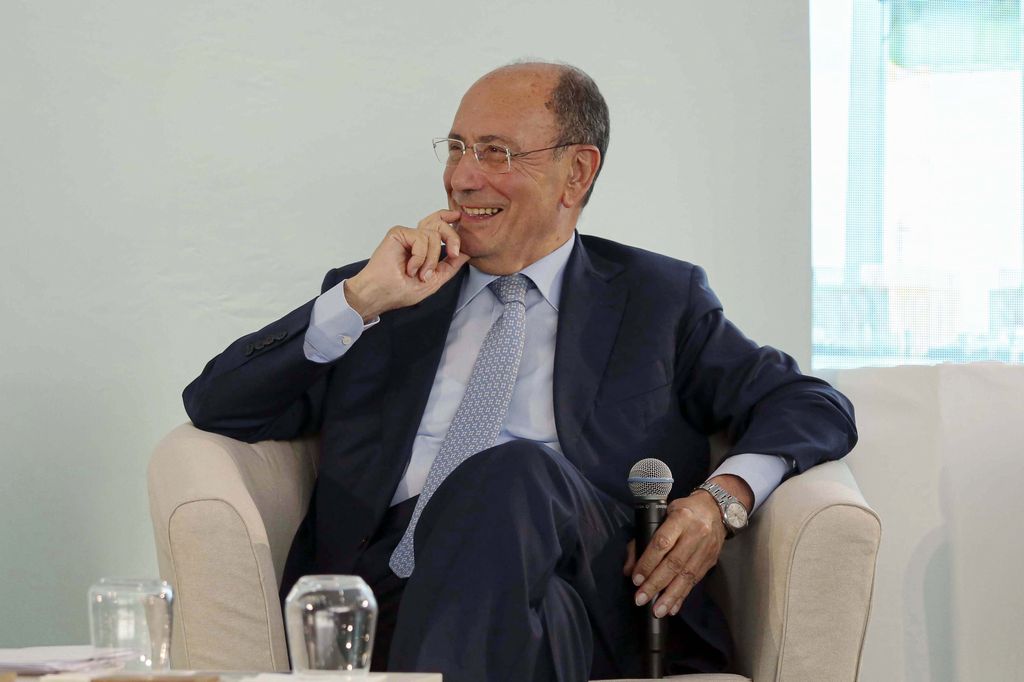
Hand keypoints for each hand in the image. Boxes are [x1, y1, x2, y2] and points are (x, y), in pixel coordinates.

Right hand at [344, 210, 469, 320]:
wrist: (381, 294)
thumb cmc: (400, 291)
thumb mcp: (435, 281)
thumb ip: (450, 266)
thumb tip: (465, 254)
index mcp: (423, 248)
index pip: (438, 226)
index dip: (449, 219)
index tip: (459, 218)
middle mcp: (415, 239)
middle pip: (440, 223)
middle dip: (452, 237)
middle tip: (453, 253)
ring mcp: (407, 235)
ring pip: (433, 235)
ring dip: (431, 259)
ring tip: (420, 274)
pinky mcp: (398, 233)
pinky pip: (421, 238)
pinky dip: (420, 257)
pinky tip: (410, 268)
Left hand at [623, 491, 725, 618]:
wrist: (715, 509)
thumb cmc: (682, 511)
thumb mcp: (661, 515)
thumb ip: (644, 539)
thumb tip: (629, 569)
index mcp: (680, 518)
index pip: (662, 543)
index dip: (648, 563)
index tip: (636, 578)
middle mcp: (695, 534)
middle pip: (674, 563)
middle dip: (656, 584)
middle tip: (641, 599)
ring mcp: (705, 549)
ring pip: (686, 576)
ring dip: (670, 596)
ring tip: (657, 611)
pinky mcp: (710, 561)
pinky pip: (694, 581)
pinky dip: (682, 596)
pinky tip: (672, 608)